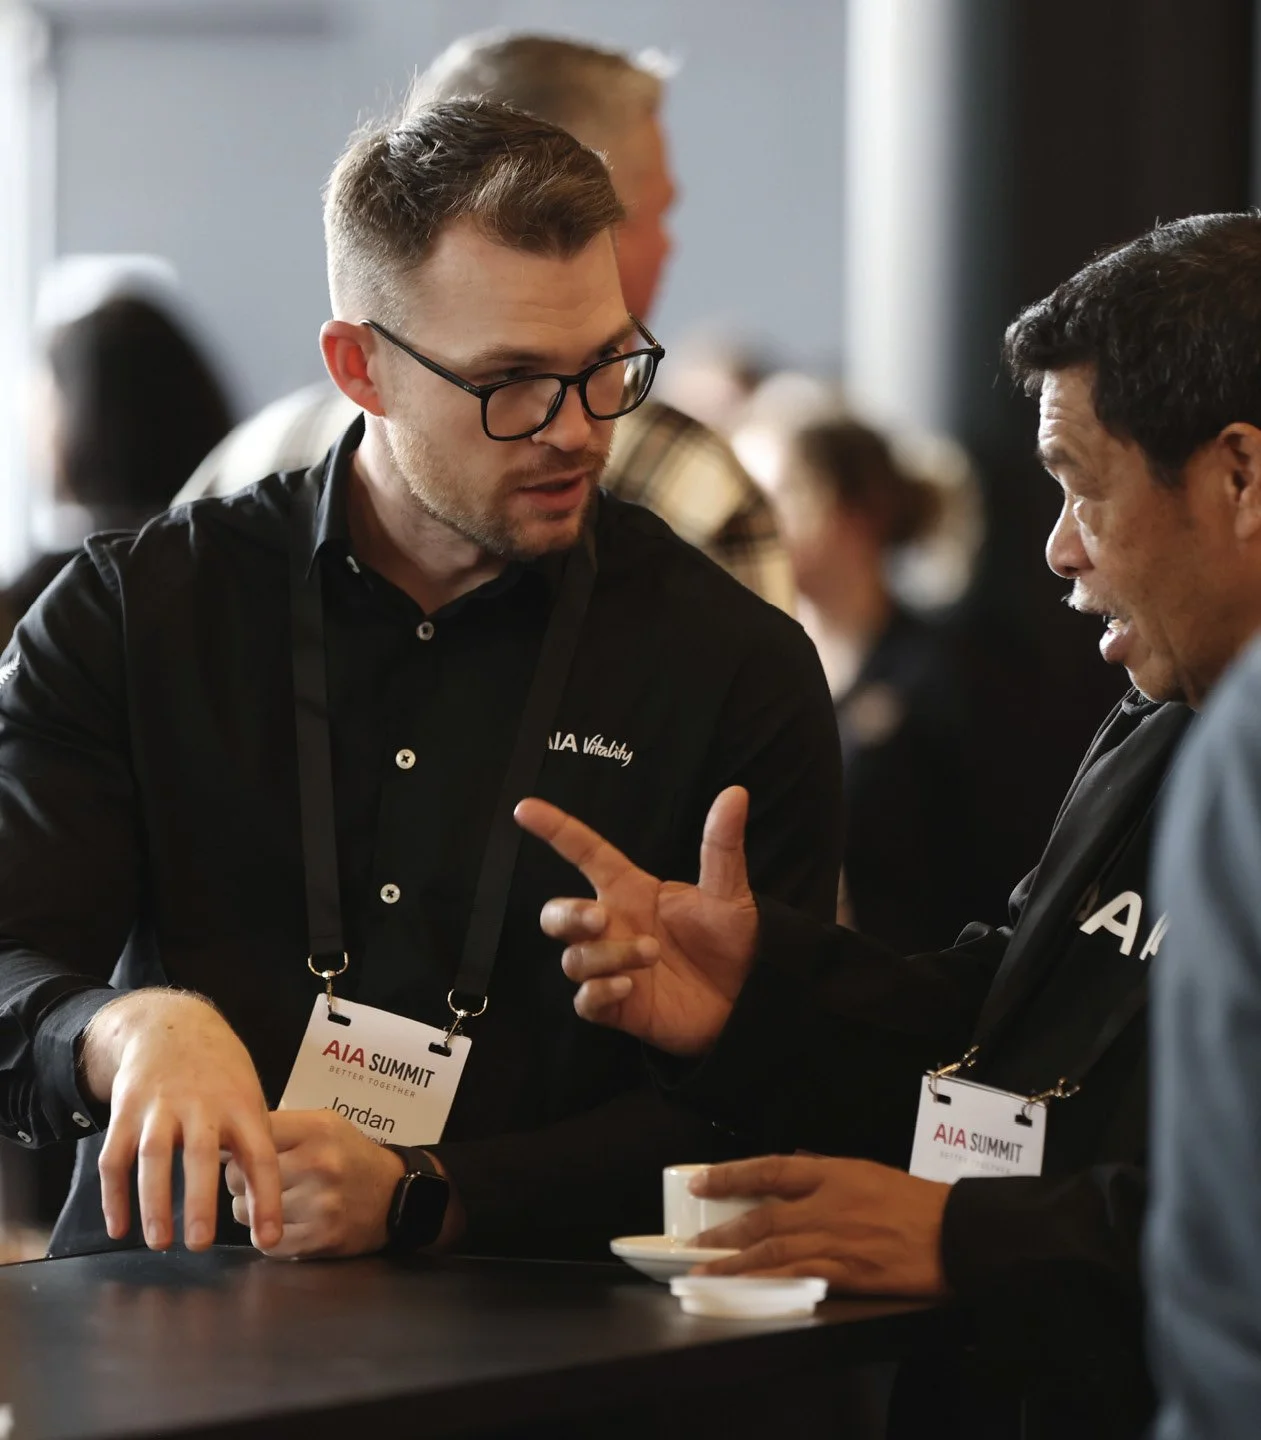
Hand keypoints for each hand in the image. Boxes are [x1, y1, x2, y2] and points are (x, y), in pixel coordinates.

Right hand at [80, 989, 281, 1252]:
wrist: (172, 1026)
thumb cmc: (220, 1073)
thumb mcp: (250, 1095)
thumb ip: (253, 1142)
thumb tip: (266, 1203)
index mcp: (241, 1105)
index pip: (260, 1155)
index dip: (267, 1198)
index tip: (270, 1240)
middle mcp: (201, 1105)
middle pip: (200, 1155)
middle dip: (200, 1201)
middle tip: (200, 1245)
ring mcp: (160, 1107)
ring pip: (153, 1157)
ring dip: (154, 1203)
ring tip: (160, 1244)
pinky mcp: (125, 1110)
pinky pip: (114, 1157)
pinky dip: (113, 1195)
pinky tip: (118, 1227)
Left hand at [226, 1112, 462, 1257]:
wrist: (397, 1194)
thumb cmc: (351, 1156)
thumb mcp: (324, 1125)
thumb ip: (281, 1129)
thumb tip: (224, 1142)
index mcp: (317, 1129)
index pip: (250, 1137)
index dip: (236, 1149)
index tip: (238, 1157)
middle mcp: (318, 1163)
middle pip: (241, 1177)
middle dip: (240, 1183)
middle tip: (253, 1184)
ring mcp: (321, 1203)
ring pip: (249, 1213)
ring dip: (252, 1213)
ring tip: (271, 1206)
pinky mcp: (322, 1237)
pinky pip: (268, 1244)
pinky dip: (268, 1238)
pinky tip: (283, 1226)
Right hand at [513, 787, 759, 1054]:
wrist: (748, 995)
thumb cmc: (729, 938)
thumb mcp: (728, 891)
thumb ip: (721, 846)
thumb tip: (736, 793)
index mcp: (630, 890)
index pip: (584, 853)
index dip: (555, 829)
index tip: (525, 808)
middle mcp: (613, 926)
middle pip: (556, 914)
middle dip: (568, 915)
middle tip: (602, 918)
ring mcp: (611, 967)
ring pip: (574, 958)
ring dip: (607, 955)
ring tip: (651, 954)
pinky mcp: (617, 1006)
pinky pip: (584, 1000)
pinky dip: (598, 992)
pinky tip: (627, 987)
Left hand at [690, 1154, 949, 1296]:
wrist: (956, 1234)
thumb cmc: (918, 1203)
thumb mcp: (868, 1172)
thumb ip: (828, 1171)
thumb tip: (796, 1165)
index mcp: (833, 1173)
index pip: (770, 1168)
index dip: (731, 1174)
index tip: (701, 1180)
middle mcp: (827, 1203)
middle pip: (763, 1214)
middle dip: (723, 1226)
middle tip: (692, 1237)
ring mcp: (834, 1239)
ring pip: (771, 1249)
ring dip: (734, 1260)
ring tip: (704, 1268)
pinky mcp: (846, 1272)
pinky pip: (796, 1276)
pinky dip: (766, 1282)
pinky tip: (746, 1288)